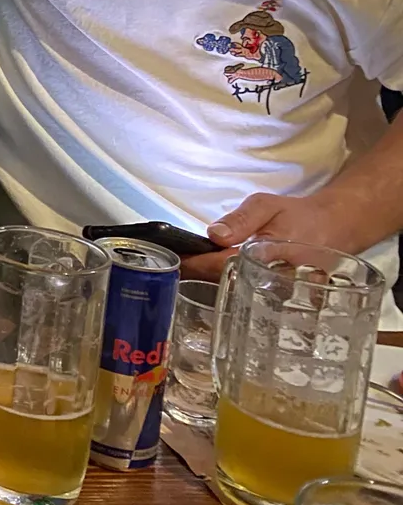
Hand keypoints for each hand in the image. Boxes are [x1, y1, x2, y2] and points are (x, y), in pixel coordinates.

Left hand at [179, 191, 367, 281]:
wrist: (335, 230)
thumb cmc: (297, 216)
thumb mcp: (266, 206)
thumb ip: (241, 220)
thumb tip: (215, 235)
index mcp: (265, 257)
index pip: (220, 266)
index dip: (194, 264)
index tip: (172, 261)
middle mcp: (270, 281)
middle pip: (223, 284)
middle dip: (195, 276)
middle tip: (169, 267)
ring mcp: (276, 295)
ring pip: (233, 293)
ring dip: (206, 284)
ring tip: (182, 271)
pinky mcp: (278, 298)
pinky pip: (245, 296)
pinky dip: (224, 287)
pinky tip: (207, 278)